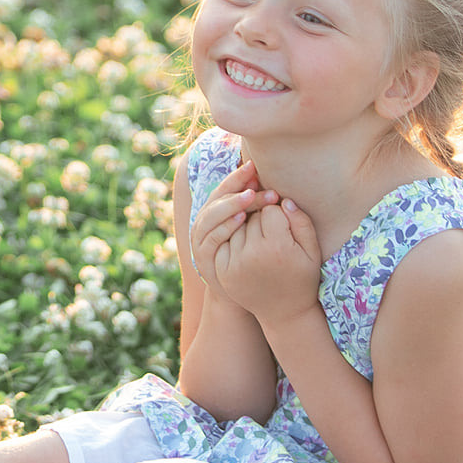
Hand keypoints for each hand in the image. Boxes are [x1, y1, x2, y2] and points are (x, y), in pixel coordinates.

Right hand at [186, 160, 284, 305]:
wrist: (244, 297)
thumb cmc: (254, 259)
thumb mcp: (254, 230)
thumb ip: (253, 208)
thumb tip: (261, 180)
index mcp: (217, 213)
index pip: (224, 188)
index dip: (237, 176)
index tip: (255, 166)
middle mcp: (204, 223)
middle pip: (216, 198)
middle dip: (235, 185)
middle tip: (255, 177)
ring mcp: (201, 240)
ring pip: (211, 215)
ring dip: (231, 204)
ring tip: (251, 195)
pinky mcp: (204, 257)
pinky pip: (212, 238)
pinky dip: (225, 226)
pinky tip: (242, 219)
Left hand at [203, 192, 323, 326]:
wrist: (283, 312)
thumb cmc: (302, 278)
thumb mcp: (312, 251)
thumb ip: (301, 222)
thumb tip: (284, 200)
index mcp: (277, 246)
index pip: (270, 209)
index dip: (278, 213)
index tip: (284, 225)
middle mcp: (252, 254)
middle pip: (251, 216)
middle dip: (260, 218)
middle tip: (271, 233)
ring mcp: (234, 262)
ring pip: (235, 226)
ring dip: (245, 227)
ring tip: (259, 242)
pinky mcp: (222, 270)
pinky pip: (224, 240)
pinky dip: (233, 240)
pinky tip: (246, 250)